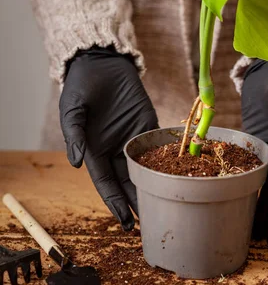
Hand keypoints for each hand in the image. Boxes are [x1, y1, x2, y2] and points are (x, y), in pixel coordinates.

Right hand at [60, 46, 157, 229]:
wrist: (101, 61)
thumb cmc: (81, 86)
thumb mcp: (72, 110)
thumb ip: (74, 135)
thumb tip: (74, 164)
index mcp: (95, 151)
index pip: (107, 184)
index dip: (116, 203)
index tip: (125, 222)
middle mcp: (115, 149)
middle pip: (128, 182)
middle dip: (138, 203)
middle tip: (152, 223)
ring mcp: (133, 138)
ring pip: (145, 169)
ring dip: (154, 187)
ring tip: (167, 207)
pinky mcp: (149, 126)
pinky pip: (158, 146)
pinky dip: (167, 161)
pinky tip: (177, 176)